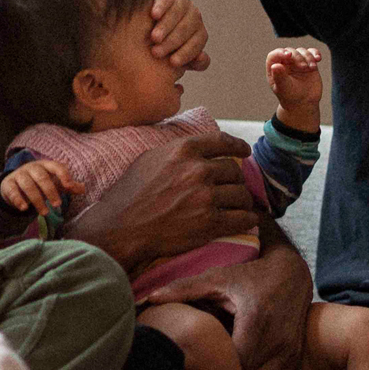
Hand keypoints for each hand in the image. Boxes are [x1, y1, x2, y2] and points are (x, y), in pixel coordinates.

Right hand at [0, 159, 81, 215]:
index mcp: (46, 165)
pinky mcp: (8, 184)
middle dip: (50, 191)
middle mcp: (32, 168)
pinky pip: (13, 191)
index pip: (56, 166)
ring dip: (37, 199)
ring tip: (45, 213)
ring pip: (28, 185)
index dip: (63, 175)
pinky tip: (24, 208)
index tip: (69, 186)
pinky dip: (18, 199)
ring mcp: (19, 175)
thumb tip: (83, 189)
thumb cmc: (39, 183)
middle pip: (41, 177)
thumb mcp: (54, 183)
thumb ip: (68, 186)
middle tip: (58, 204)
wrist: (15, 184)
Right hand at [83, 131, 256, 273]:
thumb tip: (198, 151)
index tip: (245, 151)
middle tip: (231, 189)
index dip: (238, 146)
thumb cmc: (130, 194)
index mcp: (184, 150)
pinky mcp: (210, 223)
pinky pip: (243, 218)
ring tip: (237, 207)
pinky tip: (244, 221)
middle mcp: (198, 170)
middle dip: (235, 181)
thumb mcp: (150, 159)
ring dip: (242, 201)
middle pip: (234, 171)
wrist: (122, 228)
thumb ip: (176, 152)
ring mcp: (206, 197)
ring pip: (242, 194)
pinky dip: (247, 220)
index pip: (222, 141)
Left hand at [146, 235, 312, 369]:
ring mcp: (288, 353)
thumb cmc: (250, 275)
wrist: (293, 274)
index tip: (194, 368)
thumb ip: (184, 288)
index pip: (235, 361)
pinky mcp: (293, 360)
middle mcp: (276, 341)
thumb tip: (150, 298)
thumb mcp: (218, 277)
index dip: (214, 369)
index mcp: (256, 320)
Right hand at [149, 0, 209, 68]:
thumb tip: (201, 59)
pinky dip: (161, 6)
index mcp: (198, 32)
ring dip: (165, 26)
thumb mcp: (176, 51)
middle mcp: (194, 16)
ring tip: (153, 38)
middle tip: (156, 53)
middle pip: (185, 29)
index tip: (172, 63)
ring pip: (176, 14)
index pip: (196, 43)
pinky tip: (153, 15)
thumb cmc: (165, 39)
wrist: (152, 10)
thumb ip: (191, 60)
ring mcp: (182, 1)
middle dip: (172, 42)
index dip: (186, 53)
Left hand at [266, 46, 321, 126]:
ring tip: (312, 68)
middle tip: (303, 67)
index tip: (288, 55)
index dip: (280, 52)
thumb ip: (279, 77)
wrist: (304, 103)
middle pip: (290, 51)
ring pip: (301, 51)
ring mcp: (297, 62)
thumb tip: (275, 65)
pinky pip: (312, 53)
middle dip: (297, 56)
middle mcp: (285, 63)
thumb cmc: (290, 97)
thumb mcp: (284, 88)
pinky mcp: (308, 62)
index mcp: (275, 68)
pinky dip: (315, 53)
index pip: (274, 55)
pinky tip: (318, 58)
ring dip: (308, 57)